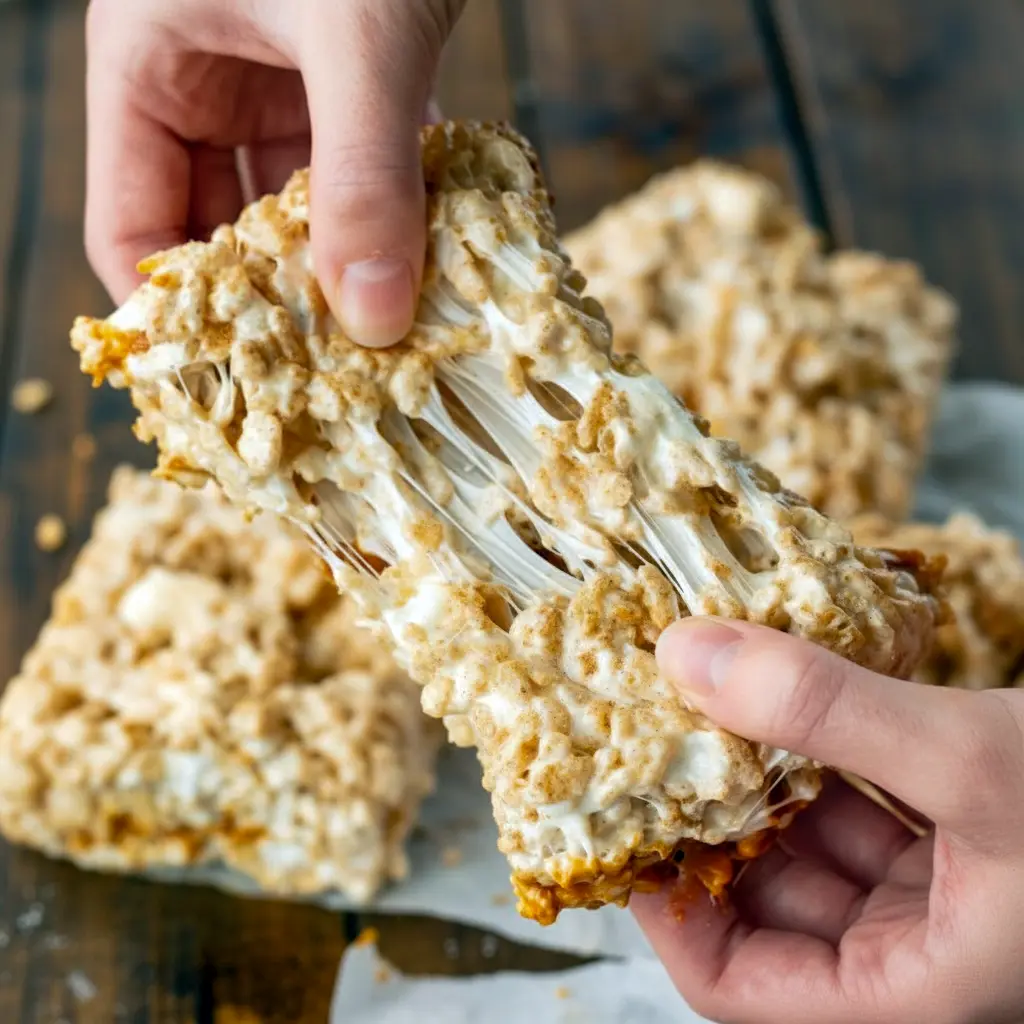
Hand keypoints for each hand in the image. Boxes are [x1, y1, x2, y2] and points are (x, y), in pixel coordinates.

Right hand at [85, 0, 464, 346]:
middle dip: (280, 303)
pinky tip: (445, 267)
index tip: (251, 387)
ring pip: (303, 210)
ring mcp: (282, 83)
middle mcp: (209, 84)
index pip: (133, 230)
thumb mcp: (356, 35)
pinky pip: (366, 172)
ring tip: (400, 337)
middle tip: (339, 377)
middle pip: (222, 233)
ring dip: (352, 265)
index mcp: (150, 67)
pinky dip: (401, 215)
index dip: (185, 316)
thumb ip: (362, 172)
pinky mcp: (353, 79)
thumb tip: (374, 320)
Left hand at [635, 618, 1023, 1023]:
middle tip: (660, 739)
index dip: (668, 912)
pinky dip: (828, 757)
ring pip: (818, 847)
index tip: (625, 822)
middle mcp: (918, 952)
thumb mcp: (964, 760)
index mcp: (910, 989)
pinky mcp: (965, 841)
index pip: (734, 983)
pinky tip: (801, 697)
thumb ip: (825, 711)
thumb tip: (686, 655)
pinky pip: (868, 808)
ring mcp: (943, 896)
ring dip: (769, 778)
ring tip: (716, 704)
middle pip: (770, 904)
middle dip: (714, 820)